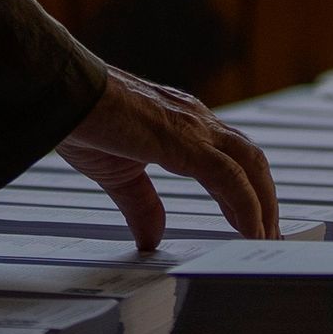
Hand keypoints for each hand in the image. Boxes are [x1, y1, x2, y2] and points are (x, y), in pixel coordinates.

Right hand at [54, 65, 278, 248]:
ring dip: (264, 205)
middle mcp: (196, 120)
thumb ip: (141, 204)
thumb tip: (152, 237)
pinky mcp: (184, 140)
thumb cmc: (81, 118)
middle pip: (252, 161)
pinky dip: (246, 206)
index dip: (248, 191)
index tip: (254, 224)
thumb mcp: (118, 173)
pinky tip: (250, 231)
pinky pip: (229, 178)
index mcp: (182, 123)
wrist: (61, 94)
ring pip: (250, 167)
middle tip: (271, 236)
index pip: (231, 157)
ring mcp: (194, 127)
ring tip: (267, 239)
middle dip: (266, 200)